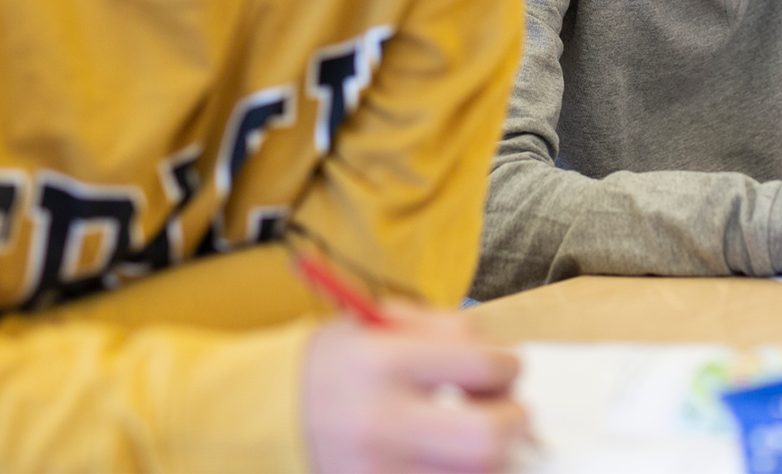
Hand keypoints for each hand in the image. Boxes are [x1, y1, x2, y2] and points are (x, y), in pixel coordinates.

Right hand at [303, 303, 532, 472]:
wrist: (268, 417)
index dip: (509, 367)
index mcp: (383, 365)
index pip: (485, 368)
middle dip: (514, 422)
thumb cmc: (337, 364)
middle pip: (487, 439)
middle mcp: (381, 425)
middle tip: (507, 412)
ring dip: (490, 458)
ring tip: (476, 438)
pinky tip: (451, 462)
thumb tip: (503, 360)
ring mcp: (376, 473)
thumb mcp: (380, 323)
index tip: (504, 369)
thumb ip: (446, 329)